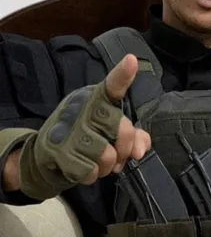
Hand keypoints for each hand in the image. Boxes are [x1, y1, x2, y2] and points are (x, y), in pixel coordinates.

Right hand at [17, 54, 151, 199]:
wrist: (44, 157)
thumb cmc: (86, 139)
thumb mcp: (111, 133)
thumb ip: (135, 136)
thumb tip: (140, 151)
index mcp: (96, 99)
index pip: (112, 86)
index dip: (123, 75)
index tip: (132, 60)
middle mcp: (81, 108)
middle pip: (120, 127)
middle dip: (125, 147)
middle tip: (120, 155)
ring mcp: (67, 130)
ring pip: (107, 154)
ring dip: (108, 166)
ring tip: (101, 163)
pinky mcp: (56, 151)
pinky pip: (89, 171)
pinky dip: (92, 176)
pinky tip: (85, 170)